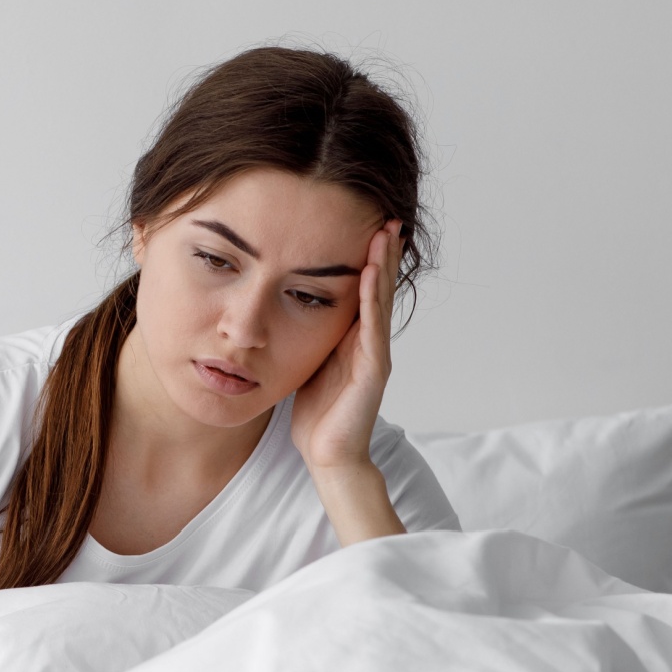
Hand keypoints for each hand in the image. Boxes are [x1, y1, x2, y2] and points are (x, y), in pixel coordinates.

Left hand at [289, 219, 402, 473]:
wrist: (327, 455)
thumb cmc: (316, 413)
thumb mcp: (307, 361)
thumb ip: (306, 334)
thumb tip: (283, 306)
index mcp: (352, 338)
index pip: (363, 290)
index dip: (366, 259)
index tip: (366, 224)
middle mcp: (368, 342)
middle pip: (378, 288)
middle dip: (382, 252)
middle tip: (387, 216)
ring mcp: (374, 354)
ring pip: (381, 301)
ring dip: (383, 266)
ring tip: (386, 233)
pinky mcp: (373, 371)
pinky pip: (373, 327)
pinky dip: (373, 299)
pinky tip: (372, 273)